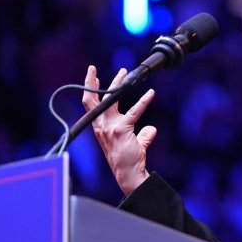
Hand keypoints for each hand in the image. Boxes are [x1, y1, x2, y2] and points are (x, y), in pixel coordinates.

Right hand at [82, 65, 156, 195]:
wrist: (128, 173)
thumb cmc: (129, 159)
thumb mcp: (134, 143)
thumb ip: (142, 134)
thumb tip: (151, 129)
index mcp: (100, 127)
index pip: (91, 105)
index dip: (90, 90)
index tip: (91, 76)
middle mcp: (101, 126)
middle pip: (93, 99)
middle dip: (91, 82)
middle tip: (93, 68)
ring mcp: (110, 127)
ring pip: (111, 100)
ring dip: (118, 84)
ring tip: (125, 73)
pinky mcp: (122, 129)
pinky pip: (134, 111)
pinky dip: (144, 101)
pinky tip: (150, 93)